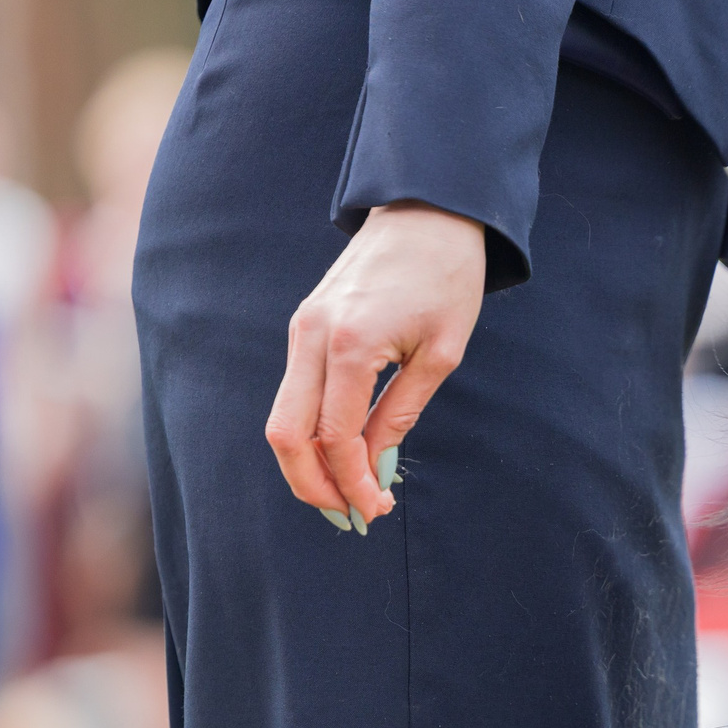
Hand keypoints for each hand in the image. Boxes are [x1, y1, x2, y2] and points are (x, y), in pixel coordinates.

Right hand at [266, 200, 485, 528]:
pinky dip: (308, 432)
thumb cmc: (446, 278)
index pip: (335, 437)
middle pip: (286, 435)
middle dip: (313, 485)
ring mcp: (300, 329)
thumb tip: (374, 469)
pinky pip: (292, 393)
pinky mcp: (303, 325)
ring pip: (280, 418)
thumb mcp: (441, 353)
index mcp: (348, 344)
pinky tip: (340, 454)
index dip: (352, 482)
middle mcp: (311, 337)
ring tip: (344, 494)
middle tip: (349, 516)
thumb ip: (400, 413)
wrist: (425, 210)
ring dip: (306, 464)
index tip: (376, 509)